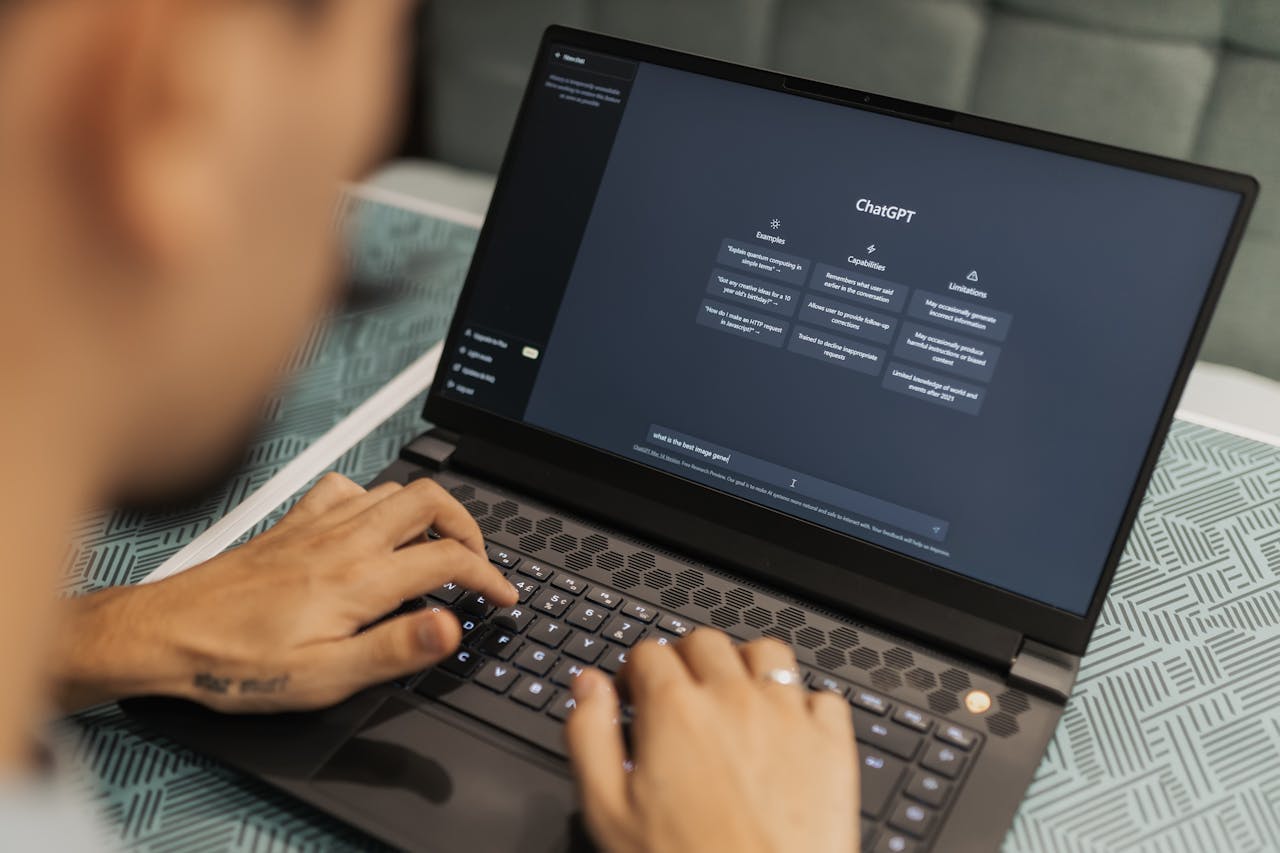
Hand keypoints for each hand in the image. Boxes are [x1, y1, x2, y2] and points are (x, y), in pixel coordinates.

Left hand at [54, 473, 516, 711]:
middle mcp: (344, 541)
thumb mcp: (323, 677)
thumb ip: (394, 649)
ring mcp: (318, 524)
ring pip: (394, 490)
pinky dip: (374, 499)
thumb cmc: (236, 662)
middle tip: (477, 561)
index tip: (503, 597)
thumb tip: (450, 627)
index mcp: (360, 580)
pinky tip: (370, 524)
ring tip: (436, 546)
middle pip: (431, 501)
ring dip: (428, 512)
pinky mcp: (293, 522)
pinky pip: (347, 488)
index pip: (449, 560)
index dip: (490, 577)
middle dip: (469, 527)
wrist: (165, 634)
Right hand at [566, 629, 858, 852]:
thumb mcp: (608, 811)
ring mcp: (788, 716)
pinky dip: (804, 704)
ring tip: (735, 698)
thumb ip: (590, 736)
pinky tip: (788, 730)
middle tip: (679, 695)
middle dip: (684, 660)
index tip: (634, 695)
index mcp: (675, 710)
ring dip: (745, 666)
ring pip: (766, 653)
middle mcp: (733, 699)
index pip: (649, 652)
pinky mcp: (832, 744)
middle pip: (705, 642)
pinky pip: (823, 696)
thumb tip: (587, 687)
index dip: (634, 672)